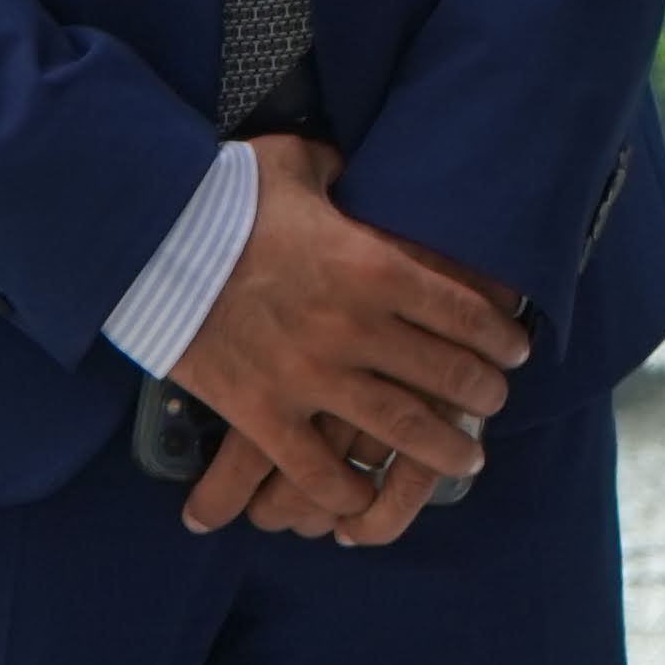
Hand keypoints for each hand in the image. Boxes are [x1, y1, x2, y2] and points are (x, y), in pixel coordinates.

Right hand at [164, 136, 525, 546]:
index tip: (516, 350)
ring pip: (398, 428)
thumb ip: (338, 171)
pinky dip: (344, 490)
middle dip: (482, 395)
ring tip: (464, 460)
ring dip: (440, 450)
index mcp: (375, 266)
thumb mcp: (297, 165)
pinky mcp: (261, 410)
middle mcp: (355, 327)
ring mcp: (309, 374)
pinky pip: (314, 468)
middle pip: (445, 373)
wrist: (148, 243)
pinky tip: (363, 499)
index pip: (464, 310)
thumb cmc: (225, 199)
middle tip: (496, 406)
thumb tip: (349, 166)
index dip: (499, 335)